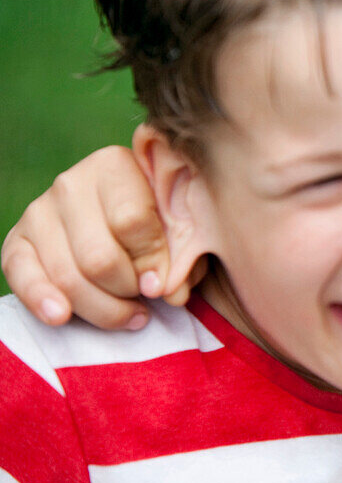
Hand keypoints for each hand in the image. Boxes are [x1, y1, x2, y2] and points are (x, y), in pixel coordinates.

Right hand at [0, 145, 192, 328]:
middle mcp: (71, 183)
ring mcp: (39, 210)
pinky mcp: (17, 240)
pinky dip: (41, 300)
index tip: (163, 284)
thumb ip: (184, 255)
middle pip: (98, 258)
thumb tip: (166, 291)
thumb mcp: (183, 227)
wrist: (123, 214)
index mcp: (115, 166)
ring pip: (68, 276)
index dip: (152, 263)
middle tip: (145, 299)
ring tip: (130, 314)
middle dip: (126, 290)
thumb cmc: (163, 220)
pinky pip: (21, 275)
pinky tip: (62, 316)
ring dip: (102, 308)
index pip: (132, 222)